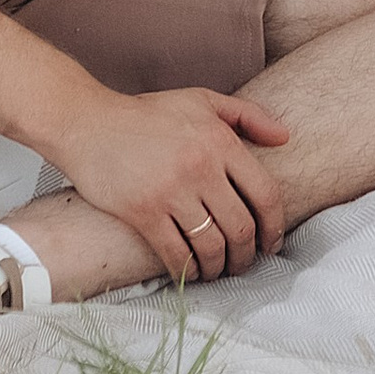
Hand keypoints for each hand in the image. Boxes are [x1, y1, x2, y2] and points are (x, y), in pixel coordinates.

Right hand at [59, 84, 293, 279]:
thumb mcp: (201, 100)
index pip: (265, 193)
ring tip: (218, 271)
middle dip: (247, 255)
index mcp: (220, 141)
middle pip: (241, 227)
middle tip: (243, 263)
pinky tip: (190, 273)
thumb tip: (285, 137)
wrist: (89, 123)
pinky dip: (188, 271)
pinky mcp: (143, 212)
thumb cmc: (146, 114)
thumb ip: (247, 115)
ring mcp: (172, 191)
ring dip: (219, 267)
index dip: (275, 226)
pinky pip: (177, 254)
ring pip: (212, 245)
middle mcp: (201, 167)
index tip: (272, 243)